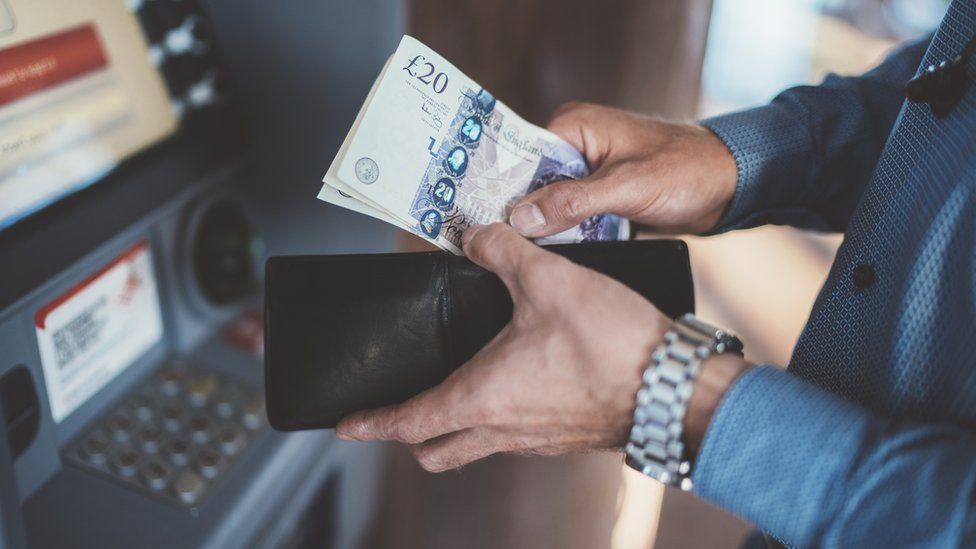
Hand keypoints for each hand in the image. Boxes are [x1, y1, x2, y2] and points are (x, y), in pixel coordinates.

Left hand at [336, 223, 670, 471]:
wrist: (674, 386)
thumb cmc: (611, 343)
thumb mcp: (548, 279)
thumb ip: (504, 250)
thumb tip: (479, 234)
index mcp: (481, 396)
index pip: (409, 420)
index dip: (372, 422)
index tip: (347, 425)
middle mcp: (502, 429)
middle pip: (435, 451)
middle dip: (409, 435)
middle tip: (399, 412)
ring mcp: (534, 440)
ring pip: (476, 447)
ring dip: (455, 427)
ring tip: (456, 388)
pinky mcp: (563, 438)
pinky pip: (514, 438)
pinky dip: (498, 419)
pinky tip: (517, 382)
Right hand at [508, 102, 736, 236]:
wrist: (730, 186)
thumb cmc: (687, 170)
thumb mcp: (626, 186)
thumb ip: (573, 202)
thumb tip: (521, 218)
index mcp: (574, 126)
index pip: (519, 157)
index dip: (502, 189)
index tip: (484, 221)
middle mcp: (574, 146)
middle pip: (529, 184)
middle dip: (523, 214)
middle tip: (501, 246)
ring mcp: (586, 174)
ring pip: (548, 205)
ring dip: (544, 228)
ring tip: (525, 254)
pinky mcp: (599, 198)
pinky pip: (569, 218)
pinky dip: (565, 235)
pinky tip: (554, 255)